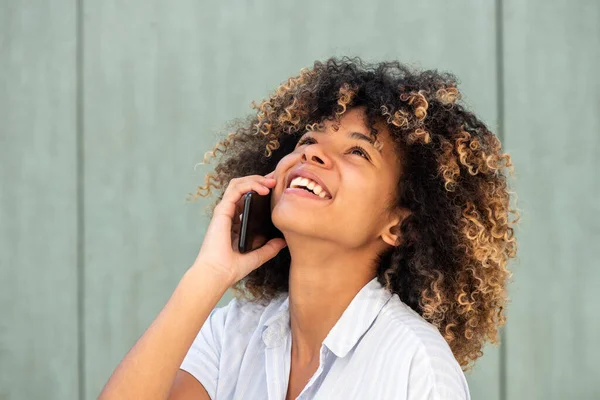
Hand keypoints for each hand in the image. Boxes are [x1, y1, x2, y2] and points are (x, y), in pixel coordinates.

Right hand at [191, 170, 286, 285]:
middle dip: (260, 179)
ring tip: (271, 182)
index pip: (247, 198)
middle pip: (243, 187)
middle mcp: (229, 214)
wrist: (218, 274)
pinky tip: (263, 189)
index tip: (276, 188)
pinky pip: (236, 189)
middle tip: (276, 179)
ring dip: (256, 179)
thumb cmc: (232, 268)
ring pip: (238, 184)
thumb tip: (283, 241)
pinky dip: (250, 185)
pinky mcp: (222, 210)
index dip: (261, 189)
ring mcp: (225, 211)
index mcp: (235, 223)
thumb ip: (269, 248)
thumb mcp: (258, 256)